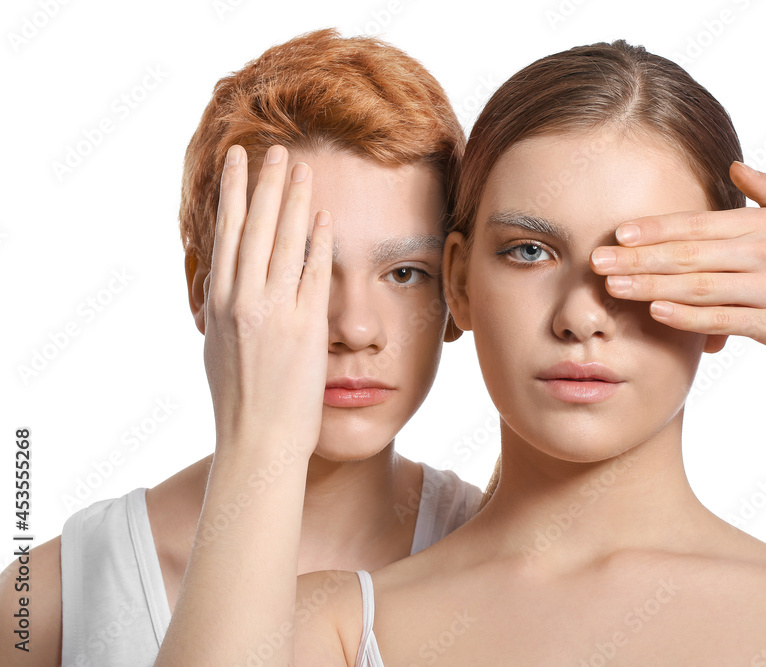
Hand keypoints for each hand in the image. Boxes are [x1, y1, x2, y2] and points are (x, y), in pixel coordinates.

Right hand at [202, 144, 333, 455]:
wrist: (258, 443)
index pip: (227, 234)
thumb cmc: (239, 404)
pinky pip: (315, 273)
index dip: (233, 193)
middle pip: (256, 227)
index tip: (238, 161)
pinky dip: (320, 242)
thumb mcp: (218, 349)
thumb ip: (224, 312)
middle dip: (267, 184)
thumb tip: (225, 287)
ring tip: (303, 168)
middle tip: (276, 149)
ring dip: (295, 201)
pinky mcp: (307, 327)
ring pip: (286, 242)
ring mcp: (276, 312)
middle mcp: (244, 301)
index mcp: (220, 304)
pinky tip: (325, 216)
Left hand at [590, 161, 765, 365]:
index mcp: (762, 225)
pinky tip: (657, 313)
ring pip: (699, 285)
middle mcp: (763, 252)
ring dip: (652, 285)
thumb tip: (736, 163)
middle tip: (596, 260)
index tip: (616, 232)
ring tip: (613, 287)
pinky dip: (689, 316)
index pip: (697, 225)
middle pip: (688, 254)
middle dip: (638, 257)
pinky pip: (724, 318)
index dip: (655, 228)